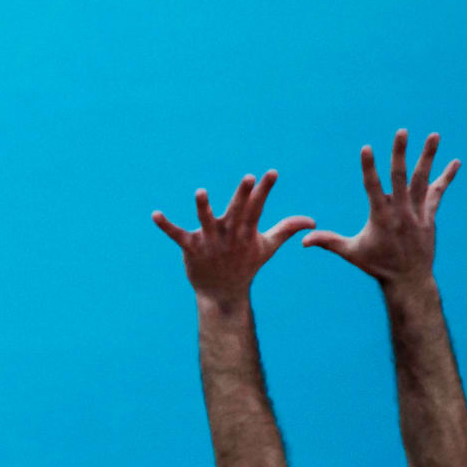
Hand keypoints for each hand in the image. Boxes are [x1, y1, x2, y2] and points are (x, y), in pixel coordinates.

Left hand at [153, 172, 314, 301]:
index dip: (264, 190)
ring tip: (200, 192)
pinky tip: (155, 215)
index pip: (258, 207)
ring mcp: (210, 241)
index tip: (271, 172)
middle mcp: (230, 234)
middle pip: (237, 211)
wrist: (223, 293)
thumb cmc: (246, 265)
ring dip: (204, 207)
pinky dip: (166, 225)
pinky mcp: (192, 248)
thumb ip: (287, 229)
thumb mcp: (267, 246)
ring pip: (206, 221)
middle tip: (248, 177)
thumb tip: (312, 221)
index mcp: (247, 231)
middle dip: (242, 195)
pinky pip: (177, 235)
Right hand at [304, 130, 458, 285]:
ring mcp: (418, 213)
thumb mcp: (350, 253)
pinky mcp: (429, 217)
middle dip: (400, 153)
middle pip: (401, 177)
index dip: (369, 168)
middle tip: (401, 131)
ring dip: (428, 157)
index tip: (366, 148)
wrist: (409, 280)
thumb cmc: (377, 265)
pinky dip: (446, 177)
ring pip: (423, 180)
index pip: (372, 188)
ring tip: (434, 135)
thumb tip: (302, 240)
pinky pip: (438, 193)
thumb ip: (327, 242)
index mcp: (380, 218)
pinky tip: (455, 162)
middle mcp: (401, 213)